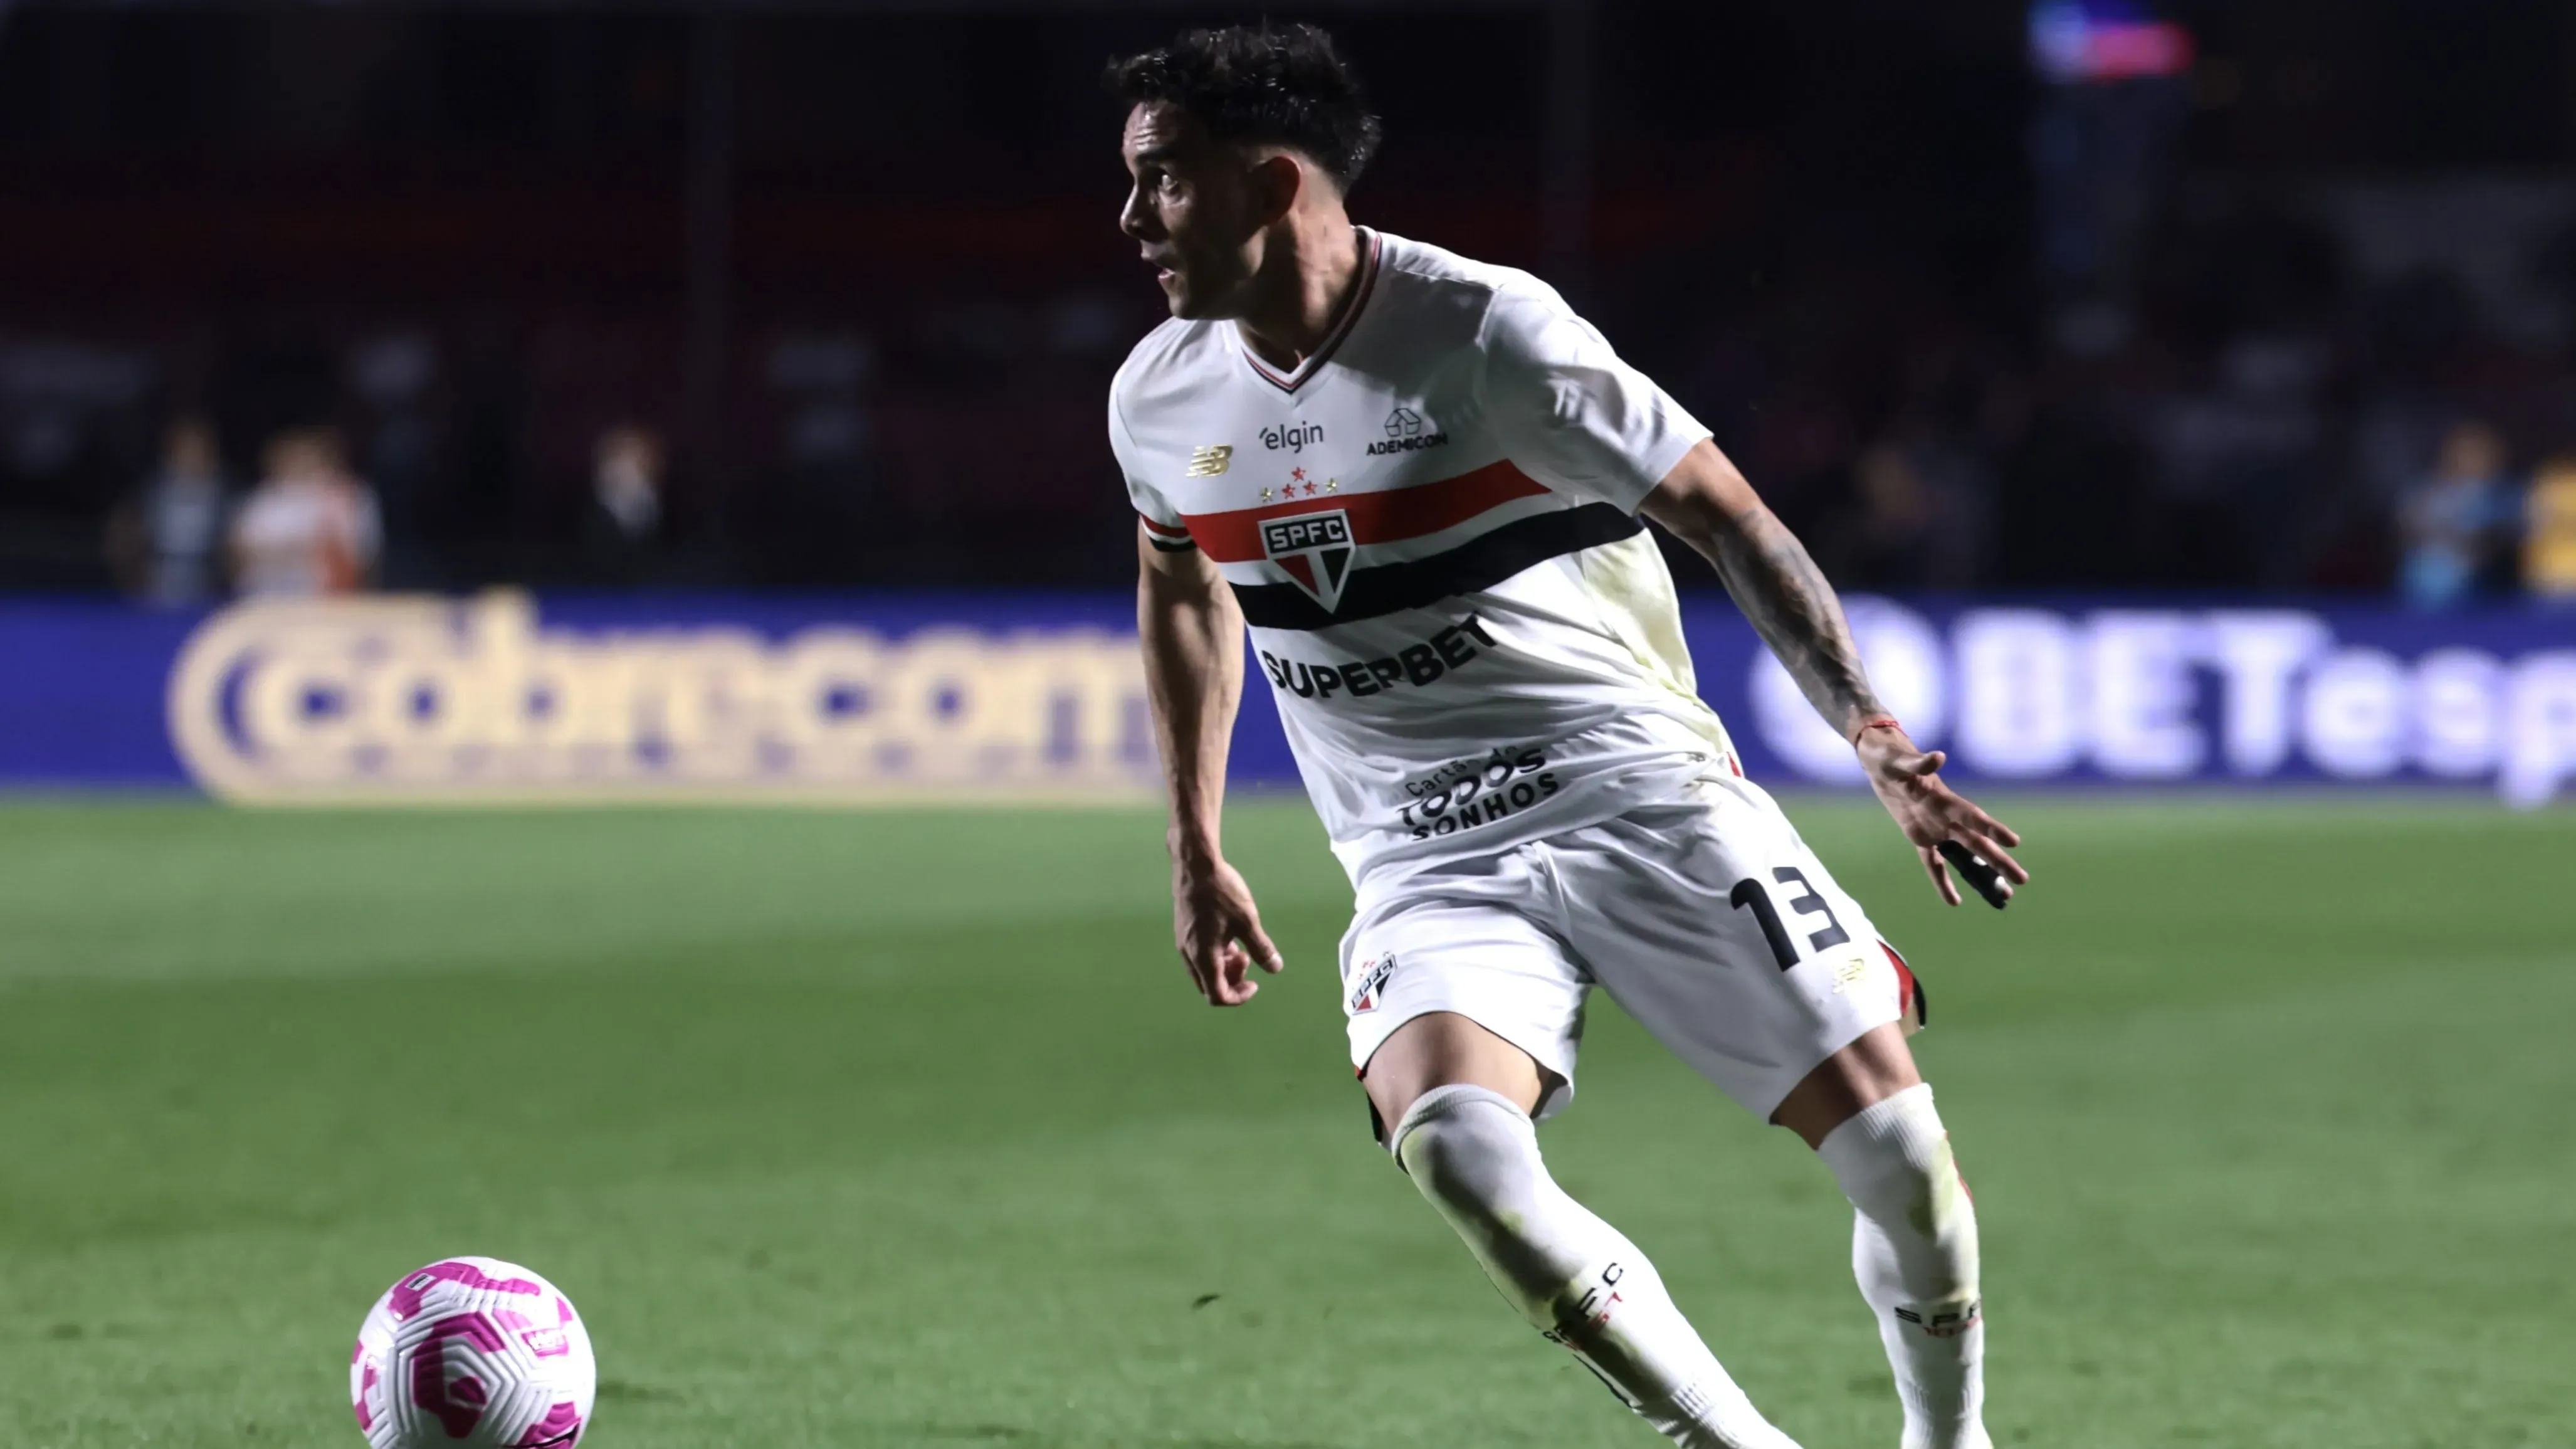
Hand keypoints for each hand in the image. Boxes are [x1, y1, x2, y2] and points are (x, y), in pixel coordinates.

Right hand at [1172, 854, 1284, 1005]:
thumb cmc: (1222, 892)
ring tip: (1242, 945)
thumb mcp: (1248, 921)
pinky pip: (1200, 954)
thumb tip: (1275, 968)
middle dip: (1232, 980)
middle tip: (1249, 958)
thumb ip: (1261, 948)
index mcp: (1203, 957)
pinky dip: (1216, 954)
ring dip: (1225, 966)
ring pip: (1204, 970)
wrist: (1195, 865)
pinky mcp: (1184, 931)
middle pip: (1210, 985)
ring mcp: (1184, 942)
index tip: (1255, 982)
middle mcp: (1189, 954)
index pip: (1217, 996)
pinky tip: (1230, 935)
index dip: (1239, 997)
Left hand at [1856, 726, 2028, 907]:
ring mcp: (1935, 827)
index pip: (1973, 816)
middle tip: (2022, 879)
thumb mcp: (1900, 760)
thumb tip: (1938, 757)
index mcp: (1945, 799)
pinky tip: (1955, 901)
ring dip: (1981, 874)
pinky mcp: (1919, 836)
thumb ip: (1919, 763)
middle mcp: (1946, 816)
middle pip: (1977, 842)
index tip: (2013, 842)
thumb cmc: (1891, 756)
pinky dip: (1942, 881)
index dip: (1991, 828)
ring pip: (1963, 855)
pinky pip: (1933, 863)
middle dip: (1998, 861)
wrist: (1879, 760)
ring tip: (2005, 894)